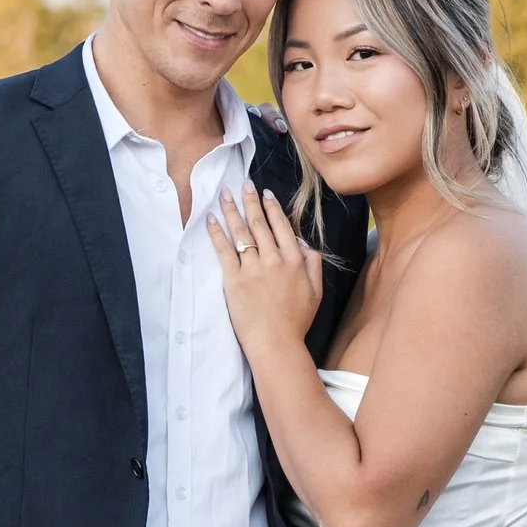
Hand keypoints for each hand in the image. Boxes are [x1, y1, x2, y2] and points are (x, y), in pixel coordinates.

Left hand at [209, 186, 322, 355]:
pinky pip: (223, 250)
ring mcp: (252, 268)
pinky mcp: (233, 279)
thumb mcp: (316, 291)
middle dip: (250, 200)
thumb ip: (313, 263)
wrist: (276, 342)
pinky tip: (210, 219)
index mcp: (294, 260)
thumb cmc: (296, 321)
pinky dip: (216, 232)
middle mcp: (273, 259)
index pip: (281, 226)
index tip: (265, 194)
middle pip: (259, 223)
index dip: (272, 208)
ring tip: (224, 194)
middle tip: (243, 184)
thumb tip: (302, 243)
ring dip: (231, 209)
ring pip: (240, 232)